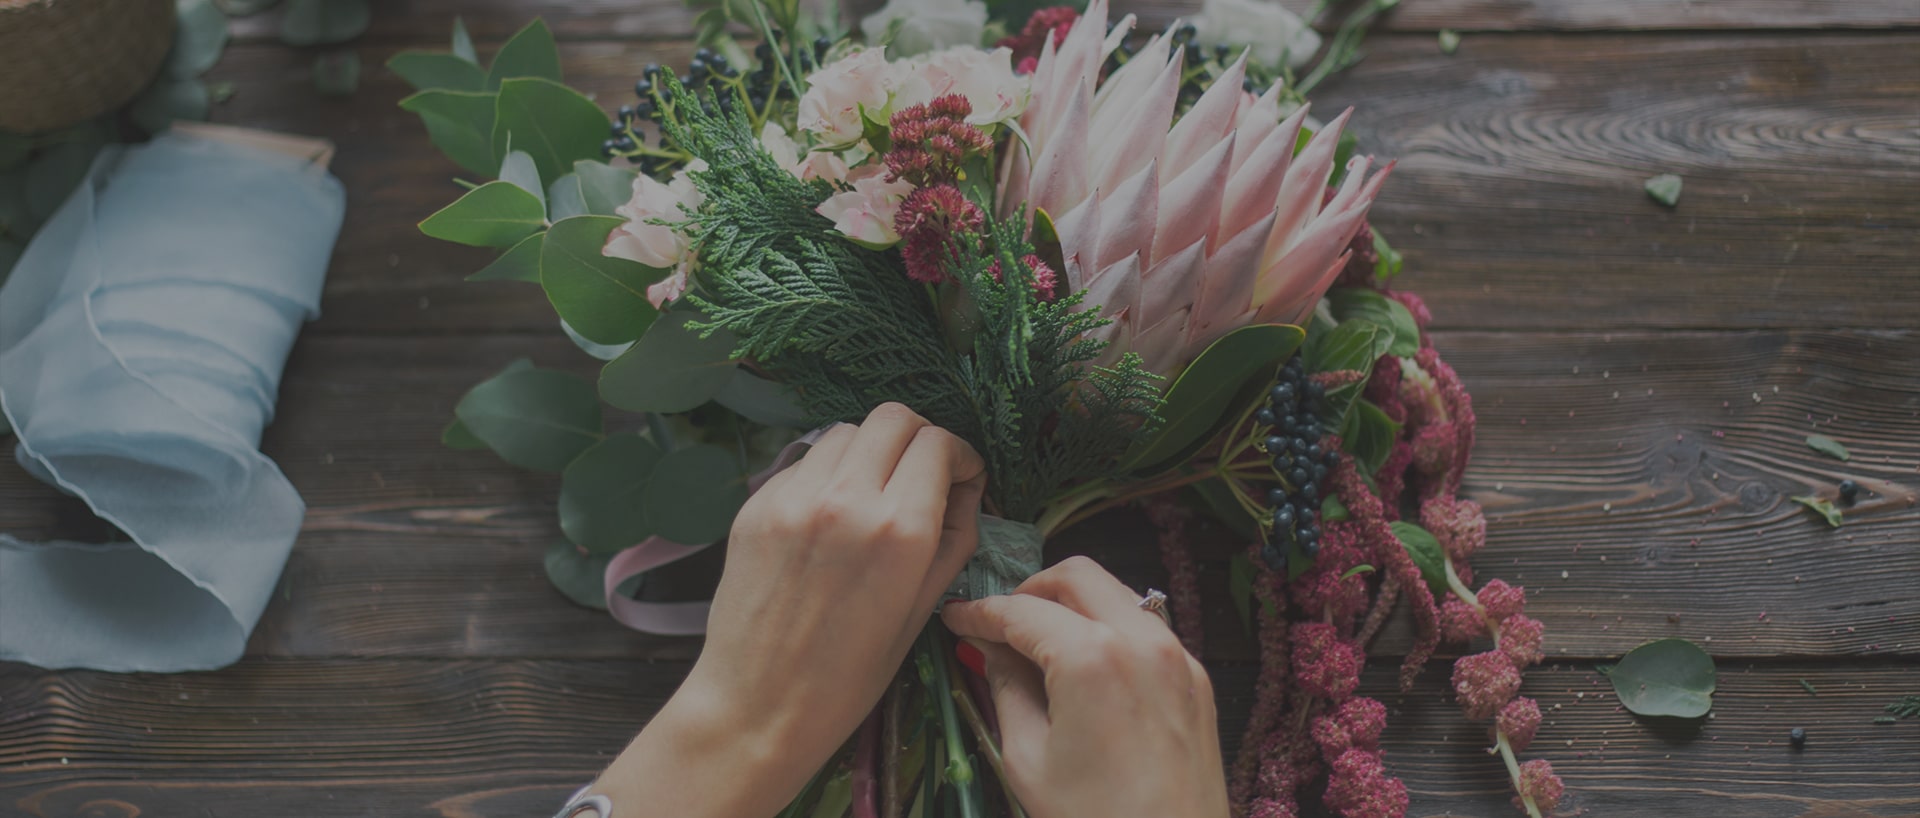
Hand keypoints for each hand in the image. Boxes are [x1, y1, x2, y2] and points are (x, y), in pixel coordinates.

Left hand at [593, 403, 985, 817]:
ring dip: (870, 452)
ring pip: (846, 431)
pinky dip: (828, 476)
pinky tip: (828, 519)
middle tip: (920, 477)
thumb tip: (964, 488)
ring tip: (872, 496)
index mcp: (899, 531)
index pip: (938, 443)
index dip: (959, 456)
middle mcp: (847, 500)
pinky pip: (805, 463)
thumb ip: (954, 537)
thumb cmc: (849, 676)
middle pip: (894, 418)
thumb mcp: (923, 610)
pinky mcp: (756, 505)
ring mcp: (795, 498)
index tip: (959, 478)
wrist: (758, 706)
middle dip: (919, 440)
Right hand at [942, 557, 1228, 817]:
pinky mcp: (1196, 678)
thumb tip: (989, 648)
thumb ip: (1006, 687)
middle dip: (1030, 591)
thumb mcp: (1029, 758)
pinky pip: (1146, 628)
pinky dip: (1110, 629)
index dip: (978, 612)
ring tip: (1041, 646)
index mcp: (1092, 657)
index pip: (1021, 612)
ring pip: (1116, 593)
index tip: (955, 618)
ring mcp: (1177, 656)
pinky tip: (1087, 668)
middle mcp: (1141, 640)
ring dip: (1073, 605)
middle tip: (1000, 626)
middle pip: (1075, 576)